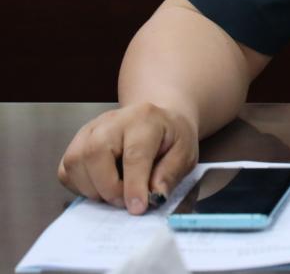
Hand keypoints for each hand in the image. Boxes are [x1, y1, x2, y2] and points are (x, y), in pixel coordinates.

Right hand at [57, 103, 198, 213]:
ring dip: (92, 189)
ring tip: (115, 193)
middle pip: (95, 153)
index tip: (137, 209)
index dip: (134, 185)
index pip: (134, 154)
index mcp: (145, 119)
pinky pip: (66, 170)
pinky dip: (80, 187)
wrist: (158, 120)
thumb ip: (170, 174)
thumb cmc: (171, 138)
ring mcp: (90, 129)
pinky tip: (100, 187)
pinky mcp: (76, 143)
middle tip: (124, 202)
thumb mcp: (184, 153)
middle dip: (108, 187)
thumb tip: (153, 197)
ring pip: (75, 162)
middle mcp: (113, 120)